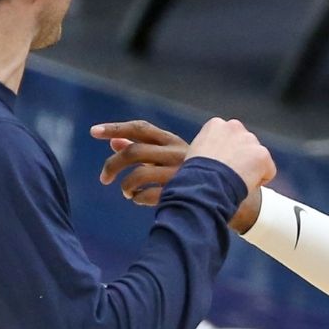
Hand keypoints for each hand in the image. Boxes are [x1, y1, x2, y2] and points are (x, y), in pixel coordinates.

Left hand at [92, 119, 275, 221]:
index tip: (93, 131)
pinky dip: (138, 199)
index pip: (141, 128)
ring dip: (126, 186)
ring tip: (125, 192)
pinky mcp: (181, 192)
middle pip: (133, 152)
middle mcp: (176, 154)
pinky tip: (139, 200)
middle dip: (112, 164)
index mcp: (175, 141)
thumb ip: (144, 148)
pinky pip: (149, 196)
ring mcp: (178, 174)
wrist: (235, 193)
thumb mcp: (174, 156)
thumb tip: (114, 141)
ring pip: (138, 175)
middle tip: (104, 179)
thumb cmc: (201, 173)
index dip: (115, 128)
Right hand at [185, 117, 275, 191]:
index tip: (221, 165)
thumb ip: (210, 148)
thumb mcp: (196, 152)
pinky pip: (268, 170)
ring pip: (257, 155)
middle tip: (231, 173)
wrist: (206, 184)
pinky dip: (261, 179)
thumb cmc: (196, 175)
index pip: (228, 136)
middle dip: (241, 157)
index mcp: (216, 125)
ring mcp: (250, 140)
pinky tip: (247, 184)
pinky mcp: (262, 154)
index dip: (226, 153)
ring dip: (251, 167)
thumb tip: (215, 159)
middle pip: (245, 143)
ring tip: (237, 180)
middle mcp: (234, 127)